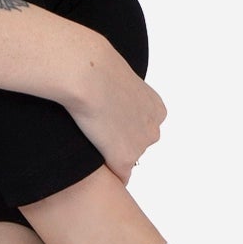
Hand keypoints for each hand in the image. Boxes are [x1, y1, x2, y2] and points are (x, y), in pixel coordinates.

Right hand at [60, 37, 166, 184]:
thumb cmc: (95, 68)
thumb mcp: (116, 77)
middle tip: (92, 132)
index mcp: (156, 108)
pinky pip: (120, 176)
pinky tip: (93, 168)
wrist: (88, 74)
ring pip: (126, 159)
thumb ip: (118, 91)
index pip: (142, 127)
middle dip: (118, 143)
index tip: (102, 120)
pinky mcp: (124, 159)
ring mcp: (140, 145)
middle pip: (137, 145)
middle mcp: (153, 128)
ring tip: (87, 143)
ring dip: (110, 157)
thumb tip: (105, 93)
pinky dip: (109, 174)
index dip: (120, 126)